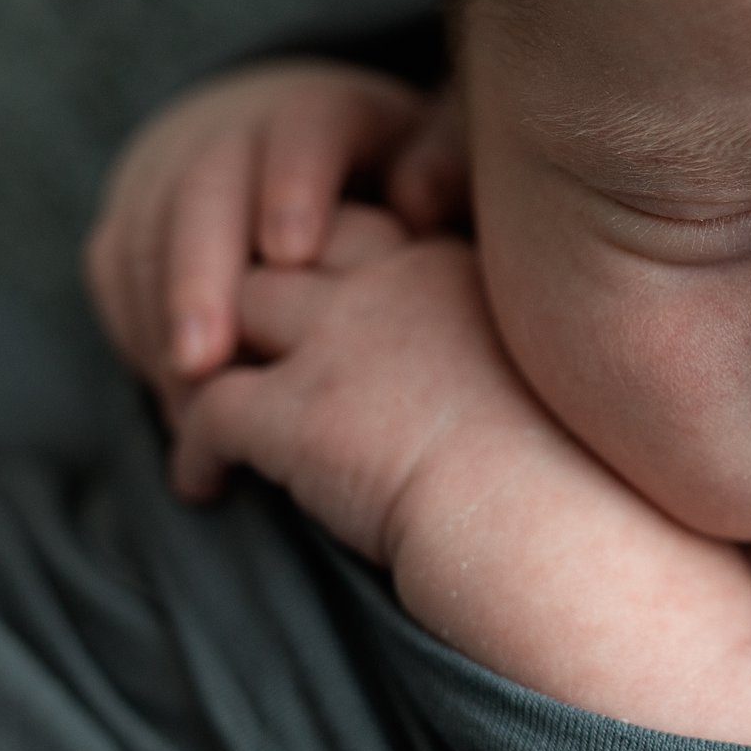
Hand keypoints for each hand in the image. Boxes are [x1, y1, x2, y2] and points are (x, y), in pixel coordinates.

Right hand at [82, 59, 466, 423]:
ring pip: (149, 234)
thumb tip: (420, 201)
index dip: (294, 185)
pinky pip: (118, 267)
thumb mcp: (438, 162)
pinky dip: (138, 331)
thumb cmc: (400, 181)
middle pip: (204, 189)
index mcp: (324, 110)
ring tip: (191, 413)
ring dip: (162, 324)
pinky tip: (172, 400)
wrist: (305, 157)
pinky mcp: (136, 211)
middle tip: (205, 362)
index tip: (293, 254)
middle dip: (198, 275)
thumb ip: (443, 172)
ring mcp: (173, 166)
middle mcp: (236, 127)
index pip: (303, 129)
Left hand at [166, 206, 532, 563]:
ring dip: (199, 360)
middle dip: (241, 294)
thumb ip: (470, 350)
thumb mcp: (530, 376)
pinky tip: (204, 485)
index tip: (298, 323)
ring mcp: (342, 341)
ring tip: (191, 411)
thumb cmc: (559, 476)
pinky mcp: (302, 411)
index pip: (354, 229)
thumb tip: (438, 388)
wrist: (554, 522)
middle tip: (216, 353)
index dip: (313, 270)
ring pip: (229, 311)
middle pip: (280, 249)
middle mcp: (391, 284)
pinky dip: (191, 448)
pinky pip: (209, 408)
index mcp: (451, 268)